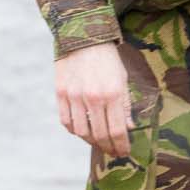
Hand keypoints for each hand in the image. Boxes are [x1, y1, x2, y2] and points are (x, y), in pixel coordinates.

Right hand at [55, 43, 132, 158]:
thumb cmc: (107, 58)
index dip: (121, 145)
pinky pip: (66, 121)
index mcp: (112, 93)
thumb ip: (125, 105)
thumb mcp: (122, 79)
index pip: (116, 130)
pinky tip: (82, 131)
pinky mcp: (61, 93)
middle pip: (99, 135)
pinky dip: (74, 130)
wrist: (82, 36)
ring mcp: (74, 96)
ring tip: (99, 143)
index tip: (124, 152)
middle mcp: (93, 97)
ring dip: (91, 142)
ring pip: (81, 132)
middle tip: (113, 152)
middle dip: (108, 148)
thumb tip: (128, 128)